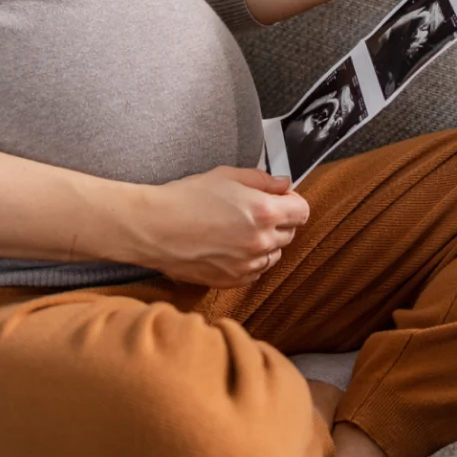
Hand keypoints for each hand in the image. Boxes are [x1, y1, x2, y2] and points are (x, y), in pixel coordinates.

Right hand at [133, 166, 308, 287]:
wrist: (154, 227)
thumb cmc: (186, 198)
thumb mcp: (227, 175)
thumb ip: (262, 180)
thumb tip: (284, 185)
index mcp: (264, 212)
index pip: (302, 211)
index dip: (292, 202)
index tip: (281, 199)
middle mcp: (260, 242)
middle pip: (290, 233)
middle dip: (278, 221)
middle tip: (253, 211)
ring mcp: (247, 265)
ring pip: (273, 255)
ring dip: (265, 243)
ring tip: (238, 230)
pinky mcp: (232, 281)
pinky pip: (255, 272)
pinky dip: (249, 261)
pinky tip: (229, 247)